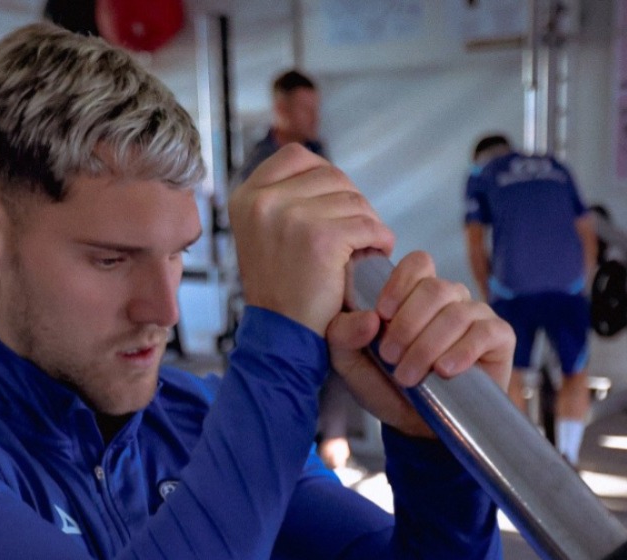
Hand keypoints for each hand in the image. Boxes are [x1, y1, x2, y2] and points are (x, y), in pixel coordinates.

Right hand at [228, 145, 394, 333]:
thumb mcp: (262, 233)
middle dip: (352, 200)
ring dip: (368, 221)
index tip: (335, 201)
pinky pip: (368, 225)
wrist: (281, 335)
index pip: (296, 157)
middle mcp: (264, 201)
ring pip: (353, 200)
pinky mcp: (322, 239)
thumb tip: (317, 167)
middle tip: (358, 230)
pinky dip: (380, 238)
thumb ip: (281, 199)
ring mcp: (292, 217)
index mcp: (246, 197)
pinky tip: (377, 252)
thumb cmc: (279, 289)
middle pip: (330, 175)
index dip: (324, 174)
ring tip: (366, 245)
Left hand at [326, 251, 514, 437]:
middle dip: (408, 324)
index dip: (400, 284)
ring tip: (410, 376)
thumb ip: (343, 337)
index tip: (382, 314)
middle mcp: (450, 298)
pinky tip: (444, 371)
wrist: (417, 427)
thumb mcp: (353, 365)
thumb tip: (368, 319)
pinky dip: (462, 351)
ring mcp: (477, 315)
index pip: (418, 264)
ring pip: (457, 313)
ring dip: (428, 346)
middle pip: (435, 289)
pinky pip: (485, 332)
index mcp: (417, 294)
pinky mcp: (499, 337)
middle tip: (390, 356)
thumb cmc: (388, 388)